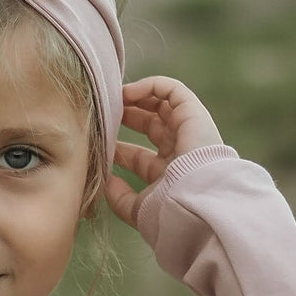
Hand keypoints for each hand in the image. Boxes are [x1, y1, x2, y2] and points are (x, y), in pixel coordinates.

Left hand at [104, 76, 222, 226]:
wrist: (196, 200)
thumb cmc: (169, 208)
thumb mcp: (138, 209)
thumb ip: (120, 199)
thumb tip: (105, 183)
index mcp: (168, 174)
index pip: (139, 156)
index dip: (119, 148)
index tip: (99, 142)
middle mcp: (180, 151)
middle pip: (150, 126)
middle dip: (127, 117)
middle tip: (105, 114)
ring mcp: (188, 131)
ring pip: (161, 105)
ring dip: (136, 98)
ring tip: (115, 98)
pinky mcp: (193, 114)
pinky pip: (173, 90)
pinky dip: (151, 86)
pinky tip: (129, 93)